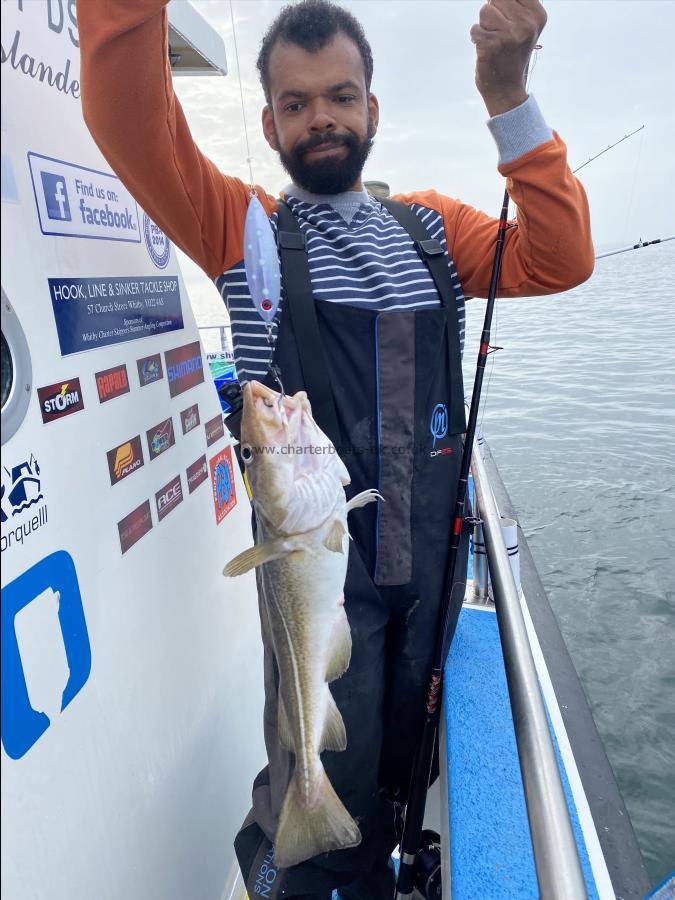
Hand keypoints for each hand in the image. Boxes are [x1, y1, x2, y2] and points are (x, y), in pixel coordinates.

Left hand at [470, 0, 546, 115]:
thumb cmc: (510, 54)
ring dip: (484, 26)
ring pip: (485, 10)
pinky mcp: (494, 45)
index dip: (503, 5)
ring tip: (494, 41)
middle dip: (493, 14)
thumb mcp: (523, 26)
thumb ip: (514, 5)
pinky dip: (475, 38)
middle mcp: (527, 23)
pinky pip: (475, 29)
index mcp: (537, 15)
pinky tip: (486, 49)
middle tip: (500, 34)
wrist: (506, 89)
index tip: (507, 21)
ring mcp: (511, 35)